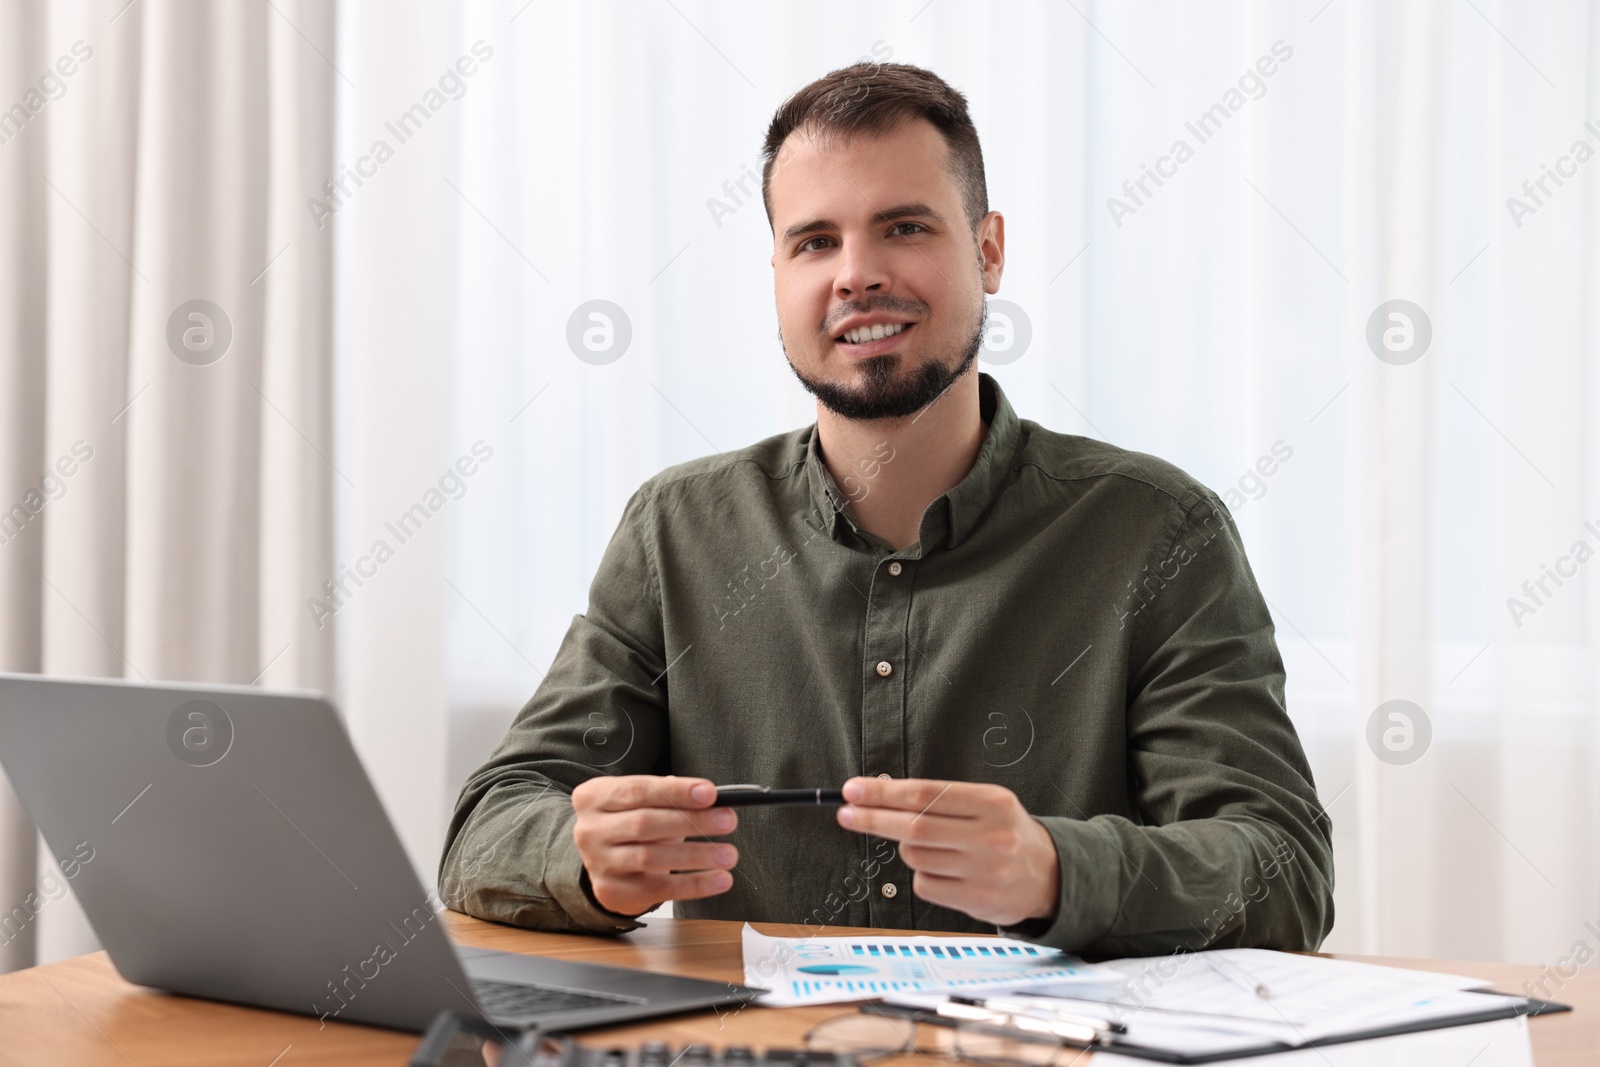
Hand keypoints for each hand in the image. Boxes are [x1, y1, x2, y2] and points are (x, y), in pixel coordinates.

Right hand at [571, 775, 737, 916]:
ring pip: (651, 858)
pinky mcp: (612, 891)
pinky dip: (694, 885)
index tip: (711, 794)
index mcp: (594, 797)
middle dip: (691, 822)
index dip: (676, 792)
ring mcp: (598, 863)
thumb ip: (669, 794)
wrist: (603, 857)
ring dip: (696, 856)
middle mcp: (589, 830)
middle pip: (645, 824)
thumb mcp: (640, 800)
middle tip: (728, 821)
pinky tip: (720, 879)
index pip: (638, 790)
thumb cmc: (630, 818)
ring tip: (728, 854)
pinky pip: (658, 889)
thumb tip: (710, 799)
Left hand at [836, 777, 1059, 927]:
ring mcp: (985, 871)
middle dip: (872, 819)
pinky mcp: (977, 900)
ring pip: (915, 857)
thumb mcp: (986, 802)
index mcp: (992, 802)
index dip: (882, 793)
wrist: (1049, 875)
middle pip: (913, 827)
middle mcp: (991, 835)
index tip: (852, 791)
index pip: (923, 794)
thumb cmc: (1005, 831)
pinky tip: (942, 870)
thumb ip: (940, 799)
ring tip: (928, 846)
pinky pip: (925, 885)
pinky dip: (922, 875)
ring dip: (907, 849)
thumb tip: (878, 796)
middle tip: (846, 813)